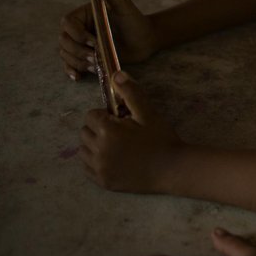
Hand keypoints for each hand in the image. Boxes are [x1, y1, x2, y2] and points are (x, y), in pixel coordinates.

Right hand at [59, 0, 158, 80]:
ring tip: (95, 66)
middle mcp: (78, 28)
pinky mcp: (86, 57)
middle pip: (64, 41)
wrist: (145, 40)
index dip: (78, 34)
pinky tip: (78, 76)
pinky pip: (70, 64)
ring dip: (77, 62)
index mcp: (83, 14)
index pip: (68, 24)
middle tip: (96, 57)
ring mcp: (81, 44)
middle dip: (78, 51)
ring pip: (66, 53)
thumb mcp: (125, 5)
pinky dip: (71, 70)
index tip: (95, 42)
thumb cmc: (136, 21)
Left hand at [79, 71, 180, 192]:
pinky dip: (94, 162)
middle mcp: (98, 149)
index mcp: (108, 131)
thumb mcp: (148, 113)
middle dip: (98, 129)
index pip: (91, 116)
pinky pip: (86, 168)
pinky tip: (111, 160)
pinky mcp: (103, 181)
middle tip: (119, 133)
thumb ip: (131, 93)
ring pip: (83, 150)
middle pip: (85, 132)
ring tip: (114, 146)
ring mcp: (99, 167)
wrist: (173, 169)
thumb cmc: (161, 139)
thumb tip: (116, 74)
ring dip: (94, 145)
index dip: (106, 116)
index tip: (121, 121)